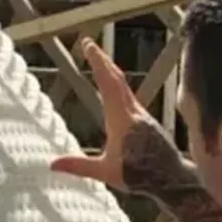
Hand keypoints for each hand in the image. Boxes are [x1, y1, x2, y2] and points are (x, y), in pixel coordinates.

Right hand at [49, 39, 157, 191]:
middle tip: (89, 44)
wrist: (170, 177)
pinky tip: (114, 88)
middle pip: (116, 78)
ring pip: (124, 85)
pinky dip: (118, 84)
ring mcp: (141, 115)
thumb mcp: (105, 173)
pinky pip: (128, 96)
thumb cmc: (139, 176)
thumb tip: (52, 164)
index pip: (108, 83)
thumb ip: (78, 166)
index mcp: (121, 119)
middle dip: (102, 59)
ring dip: (110, 70)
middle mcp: (132, 112)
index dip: (97, 63)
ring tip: (99, 61)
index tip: (88, 46)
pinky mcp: (145, 121)